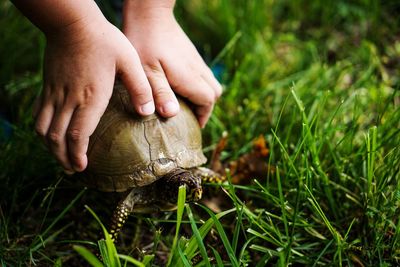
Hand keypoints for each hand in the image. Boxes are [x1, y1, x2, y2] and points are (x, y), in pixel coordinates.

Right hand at [34, 16, 153, 172]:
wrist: (73, 22)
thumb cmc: (104, 41)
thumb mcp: (129, 62)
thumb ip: (140, 88)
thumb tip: (148, 113)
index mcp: (90, 97)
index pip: (78, 134)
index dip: (77, 155)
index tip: (82, 167)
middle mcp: (69, 99)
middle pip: (57, 137)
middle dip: (63, 157)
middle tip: (72, 169)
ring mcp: (55, 92)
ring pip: (43, 127)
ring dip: (50, 146)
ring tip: (60, 157)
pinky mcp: (48, 84)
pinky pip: (38, 112)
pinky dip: (42, 128)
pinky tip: (49, 132)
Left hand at [122, 4, 221, 126]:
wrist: (150, 13)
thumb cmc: (144, 42)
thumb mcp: (147, 71)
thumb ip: (160, 92)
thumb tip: (172, 114)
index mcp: (189, 76)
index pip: (207, 101)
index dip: (202, 116)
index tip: (192, 126)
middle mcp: (197, 69)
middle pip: (214, 93)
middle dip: (205, 108)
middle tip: (189, 117)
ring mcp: (195, 61)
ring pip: (210, 83)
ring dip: (202, 96)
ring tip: (185, 105)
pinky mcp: (190, 55)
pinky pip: (202, 74)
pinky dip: (197, 85)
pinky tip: (180, 87)